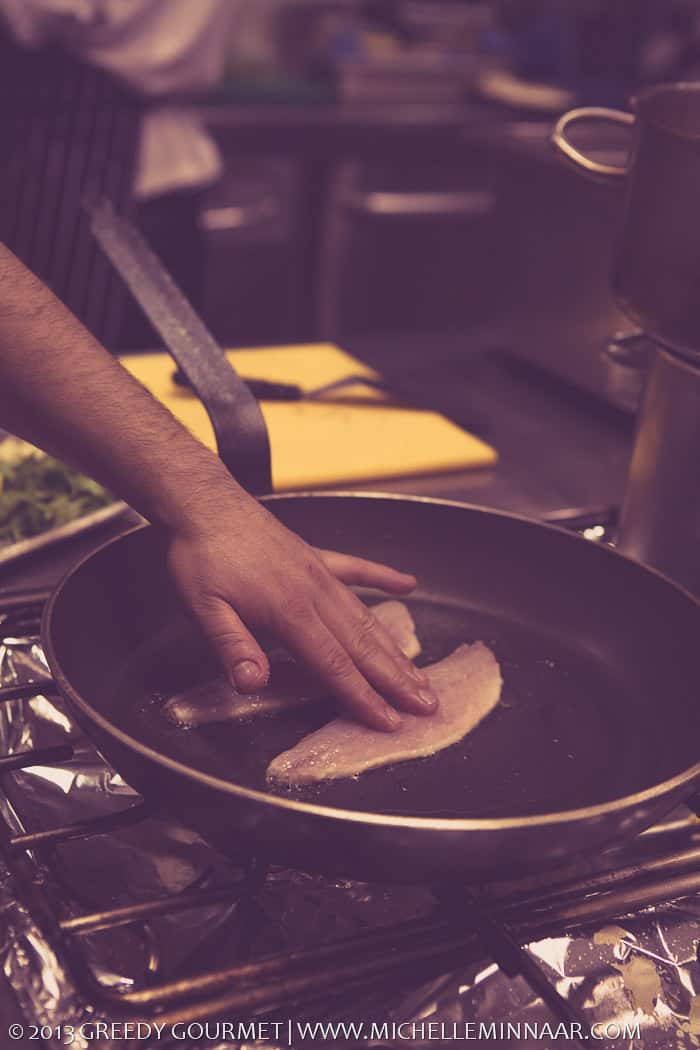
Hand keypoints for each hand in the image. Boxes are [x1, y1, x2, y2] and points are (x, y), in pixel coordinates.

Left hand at [166, 491, 437, 730]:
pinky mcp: (315, 556)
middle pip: (363, 645)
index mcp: (289, 610)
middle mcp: (314, 592)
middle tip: (428, 706)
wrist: (207, 503)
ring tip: (421, 673)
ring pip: (366, 616)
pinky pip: (357, 569)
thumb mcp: (204, 607)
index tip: (391, 721)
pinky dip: (384, 578)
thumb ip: (232, 647)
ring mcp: (319, 572)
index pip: (334, 664)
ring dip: (395, 647)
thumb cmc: (202, 557)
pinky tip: (407, 585)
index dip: (363, 696)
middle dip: (397, 680)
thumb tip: (254, 684)